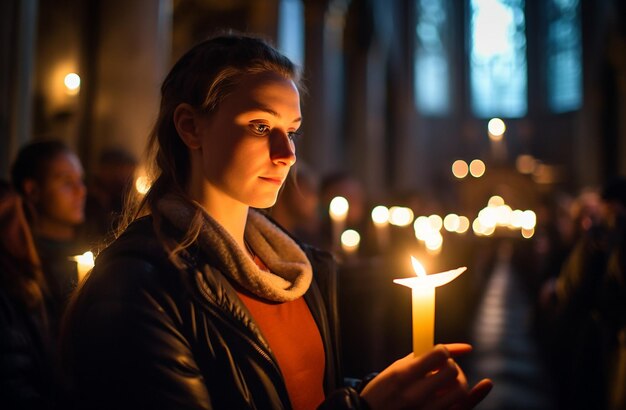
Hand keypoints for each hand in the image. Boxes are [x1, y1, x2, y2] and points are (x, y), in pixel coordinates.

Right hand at [360, 344, 491, 409]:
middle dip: (452, 367)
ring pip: (460, 391)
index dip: (444, 351)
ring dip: (458, 382)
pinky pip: (462, 408)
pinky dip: (476, 396)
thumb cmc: (383, 389)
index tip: (441, 354)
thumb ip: (424, 355)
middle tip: (442, 369)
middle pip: (452, 372)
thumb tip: (461, 347)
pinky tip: (485, 385)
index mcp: (403, 375)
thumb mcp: (397, 367)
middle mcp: (415, 394)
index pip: (438, 354)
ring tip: (446, 384)